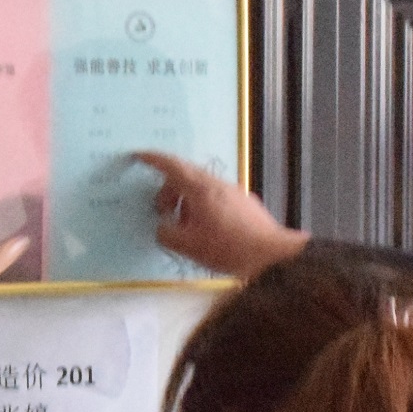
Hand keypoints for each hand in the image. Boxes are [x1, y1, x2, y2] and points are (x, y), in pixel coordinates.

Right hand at [132, 152, 307, 281]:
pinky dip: (202, 207)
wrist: (273, 255)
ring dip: (186, 201)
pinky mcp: (245, 204)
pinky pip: (216, 198)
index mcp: (201, 189)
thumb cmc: (228, 248)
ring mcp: (234, 192)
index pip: (173, 166)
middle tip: (161, 210)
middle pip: (187, 176)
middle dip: (169, 189)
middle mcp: (218, 184)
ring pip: (202, 188)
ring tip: (184, 227)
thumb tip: (162, 227)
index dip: (154, 159)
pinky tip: (206, 231)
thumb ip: (167, 234)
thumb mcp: (189, 246)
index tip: (139, 155)